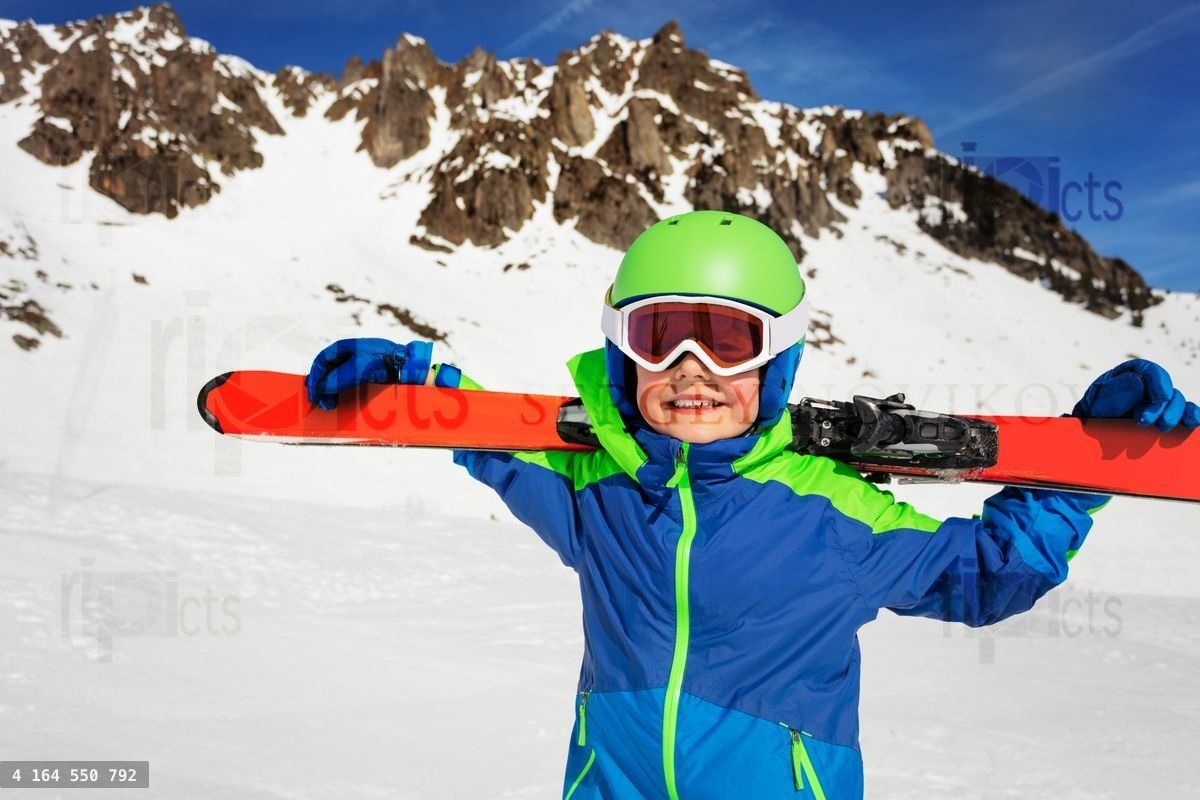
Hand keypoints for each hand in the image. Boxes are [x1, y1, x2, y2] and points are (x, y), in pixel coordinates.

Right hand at [305, 338, 432, 409]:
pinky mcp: (362, 376)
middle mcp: (347, 356)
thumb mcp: (358, 368)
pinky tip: (338, 402)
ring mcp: (354, 366)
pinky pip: (345, 385)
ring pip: (334, 380)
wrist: (405, 365)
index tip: (313, 393)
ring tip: (330, 406)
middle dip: (321, 388)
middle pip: (327, 372)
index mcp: (344, 348)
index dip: (315, 377)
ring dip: (329, 393)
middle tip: (322, 403)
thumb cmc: (383, 360)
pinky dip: (339, 394)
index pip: (321, 361)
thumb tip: (322, 388)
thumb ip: (339, 377)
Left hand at [1073, 359, 1199, 431]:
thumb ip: (1117, 390)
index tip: (1161, 397)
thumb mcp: (1100, 398)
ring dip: (1173, 415)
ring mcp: (1158, 401)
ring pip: (1176, 402)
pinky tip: (1193, 421)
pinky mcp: (1165, 415)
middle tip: (1144, 421)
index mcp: (1131, 374)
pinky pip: (1185, 413)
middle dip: (1160, 406)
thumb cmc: (1094, 409)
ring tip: (1160, 428)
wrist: (1092, 429)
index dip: (1159, 381)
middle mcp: (1148, 386)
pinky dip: (1191, 416)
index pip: (1149, 371)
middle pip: (1166, 389)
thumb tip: (1139, 383)